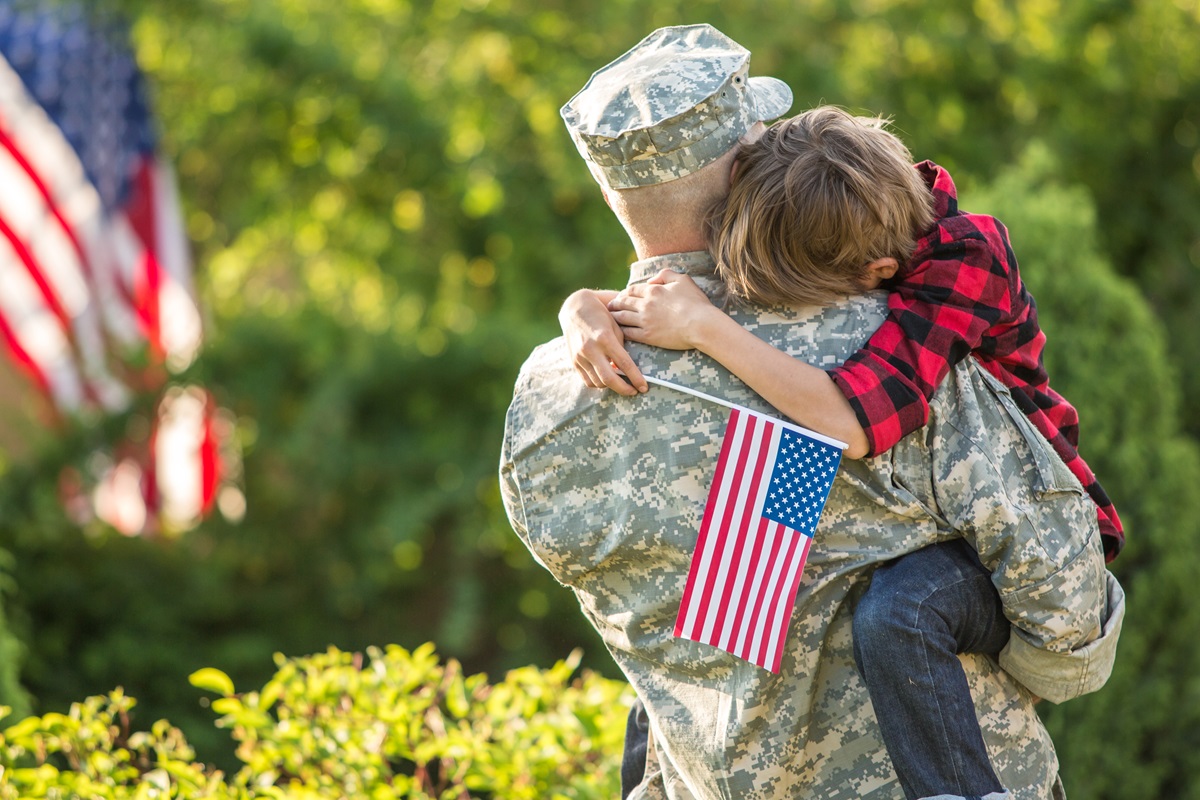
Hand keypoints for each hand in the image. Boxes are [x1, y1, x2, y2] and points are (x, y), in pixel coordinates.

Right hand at [558, 289, 646, 395]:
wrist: (575, 308)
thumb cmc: (601, 315)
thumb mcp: (615, 327)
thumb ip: (621, 347)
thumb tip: (627, 368)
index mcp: (605, 338)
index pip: (624, 363)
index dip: (636, 378)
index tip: (644, 387)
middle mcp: (591, 349)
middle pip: (609, 379)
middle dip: (624, 389)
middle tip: (634, 391)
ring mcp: (580, 356)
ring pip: (597, 382)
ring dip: (611, 386)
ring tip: (621, 384)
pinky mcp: (573, 361)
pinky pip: (587, 380)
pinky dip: (598, 383)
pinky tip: (606, 380)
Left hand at [608, 269, 724, 350]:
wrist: (701, 324)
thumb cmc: (696, 302)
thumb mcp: (683, 280)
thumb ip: (666, 275)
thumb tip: (652, 280)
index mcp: (653, 290)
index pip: (632, 290)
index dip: (625, 293)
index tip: (621, 296)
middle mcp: (645, 304)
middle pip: (623, 302)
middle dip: (614, 304)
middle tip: (610, 306)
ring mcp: (645, 321)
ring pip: (622, 317)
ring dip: (614, 317)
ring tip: (610, 318)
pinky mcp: (647, 336)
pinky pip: (628, 333)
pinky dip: (621, 331)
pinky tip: (619, 332)